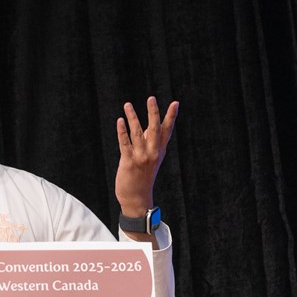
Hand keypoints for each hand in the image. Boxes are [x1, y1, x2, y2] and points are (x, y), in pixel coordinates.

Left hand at [114, 97, 178, 216]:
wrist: (137, 199)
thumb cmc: (142, 177)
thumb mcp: (150, 159)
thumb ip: (149, 143)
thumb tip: (147, 126)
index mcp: (159, 151)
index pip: (167, 130)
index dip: (171, 117)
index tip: (175, 103)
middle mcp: (153, 152)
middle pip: (154, 129)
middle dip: (153, 113)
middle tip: (151, 98)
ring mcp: (141, 157)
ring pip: (137, 133)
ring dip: (132, 117)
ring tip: (127, 105)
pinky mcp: (129, 161)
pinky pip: (125, 143)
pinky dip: (122, 131)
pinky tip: (120, 121)